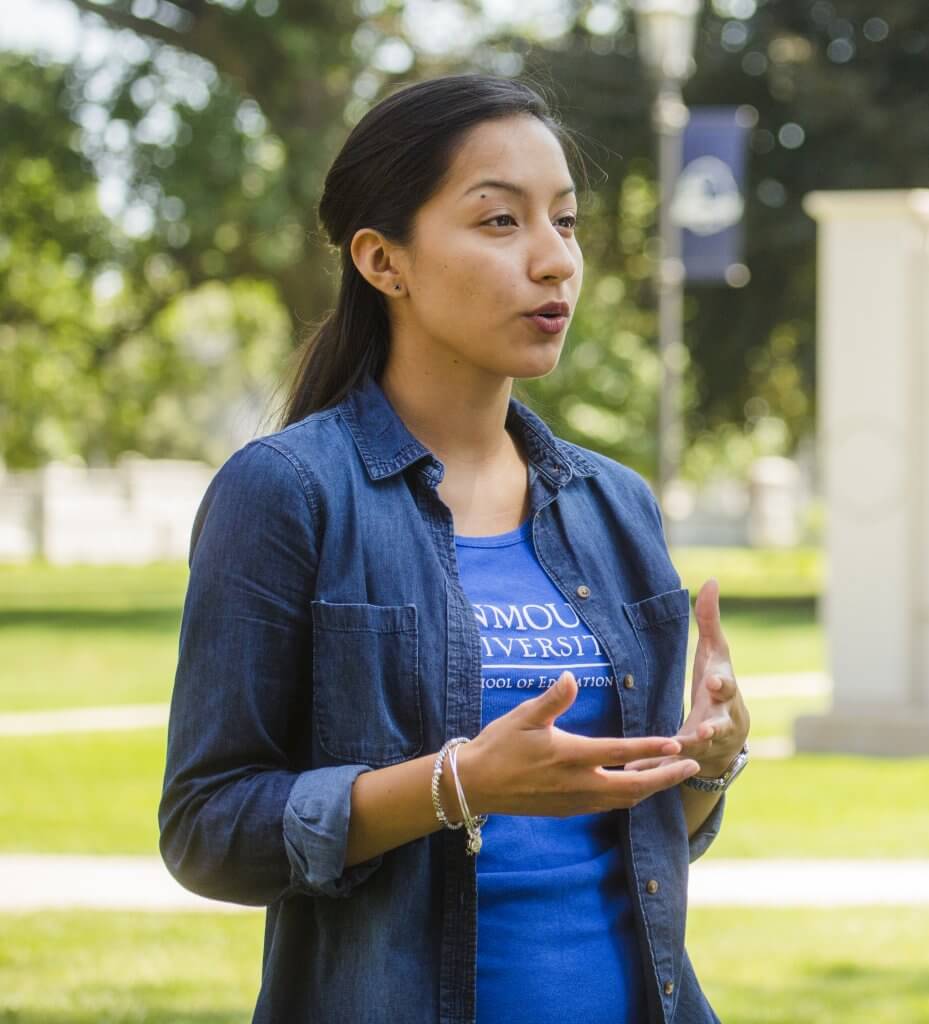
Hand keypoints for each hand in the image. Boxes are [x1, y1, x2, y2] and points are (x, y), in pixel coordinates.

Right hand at [457, 670, 701, 817]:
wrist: (475, 785)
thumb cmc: (499, 745)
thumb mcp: (524, 716)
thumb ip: (553, 699)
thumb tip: (573, 677)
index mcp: (571, 757)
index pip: (621, 754)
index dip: (651, 749)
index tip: (677, 744)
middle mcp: (578, 784)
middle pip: (634, 787)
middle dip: (666, 777)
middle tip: (692, 766)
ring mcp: (575, 801)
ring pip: (624, 800)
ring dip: (651, 788)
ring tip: (672, 775)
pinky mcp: (568, 809)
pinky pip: (608, 805)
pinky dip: (630, 796)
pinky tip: (636, 787)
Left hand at [623, 577, 749, 777]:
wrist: (728, 740)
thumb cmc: (717, 685)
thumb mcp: (715, 654)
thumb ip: (709, 620)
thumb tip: (710, 580)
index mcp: (724, 691)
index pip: (727, 685)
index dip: (722, 683)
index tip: (713, 680)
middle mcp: (722, 719)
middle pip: (721, 724)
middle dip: (714, 727)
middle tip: (704, 731)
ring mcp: (708, 743)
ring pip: (698, 749)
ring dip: (686, 749)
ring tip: (675, 750)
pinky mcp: (689, 759)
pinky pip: (671, 763)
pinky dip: (655, 766)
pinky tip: (634, 768)